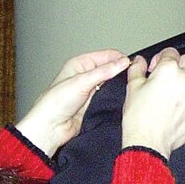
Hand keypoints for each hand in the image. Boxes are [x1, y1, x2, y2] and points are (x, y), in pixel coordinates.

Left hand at [15, 50, 130, 156]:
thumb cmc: (55, 103)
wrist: (51, 127)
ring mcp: (91, 90)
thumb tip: (122, 62)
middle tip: (133, 75)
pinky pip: (109, 96)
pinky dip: (116, 96)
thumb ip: (104, 71)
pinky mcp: (95, 103)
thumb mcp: (81, 82)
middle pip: (110, 69)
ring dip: (119, 84)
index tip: (131, 64)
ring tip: (130, 85)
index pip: (105, 56)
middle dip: (121, 71)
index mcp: (80, 64)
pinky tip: (123, 97)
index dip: (119, 58)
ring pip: (111, 83)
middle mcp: (85, 75)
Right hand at [121, 47, 184, 159]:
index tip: (158, 67)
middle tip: (174, 72)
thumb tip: (139, 61)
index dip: (162, 58)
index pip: (171, 52)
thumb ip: (136, 70)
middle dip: (183, 62)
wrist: (147, 142)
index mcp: (168, 71)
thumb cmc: (139, 119)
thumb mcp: (132, 88)